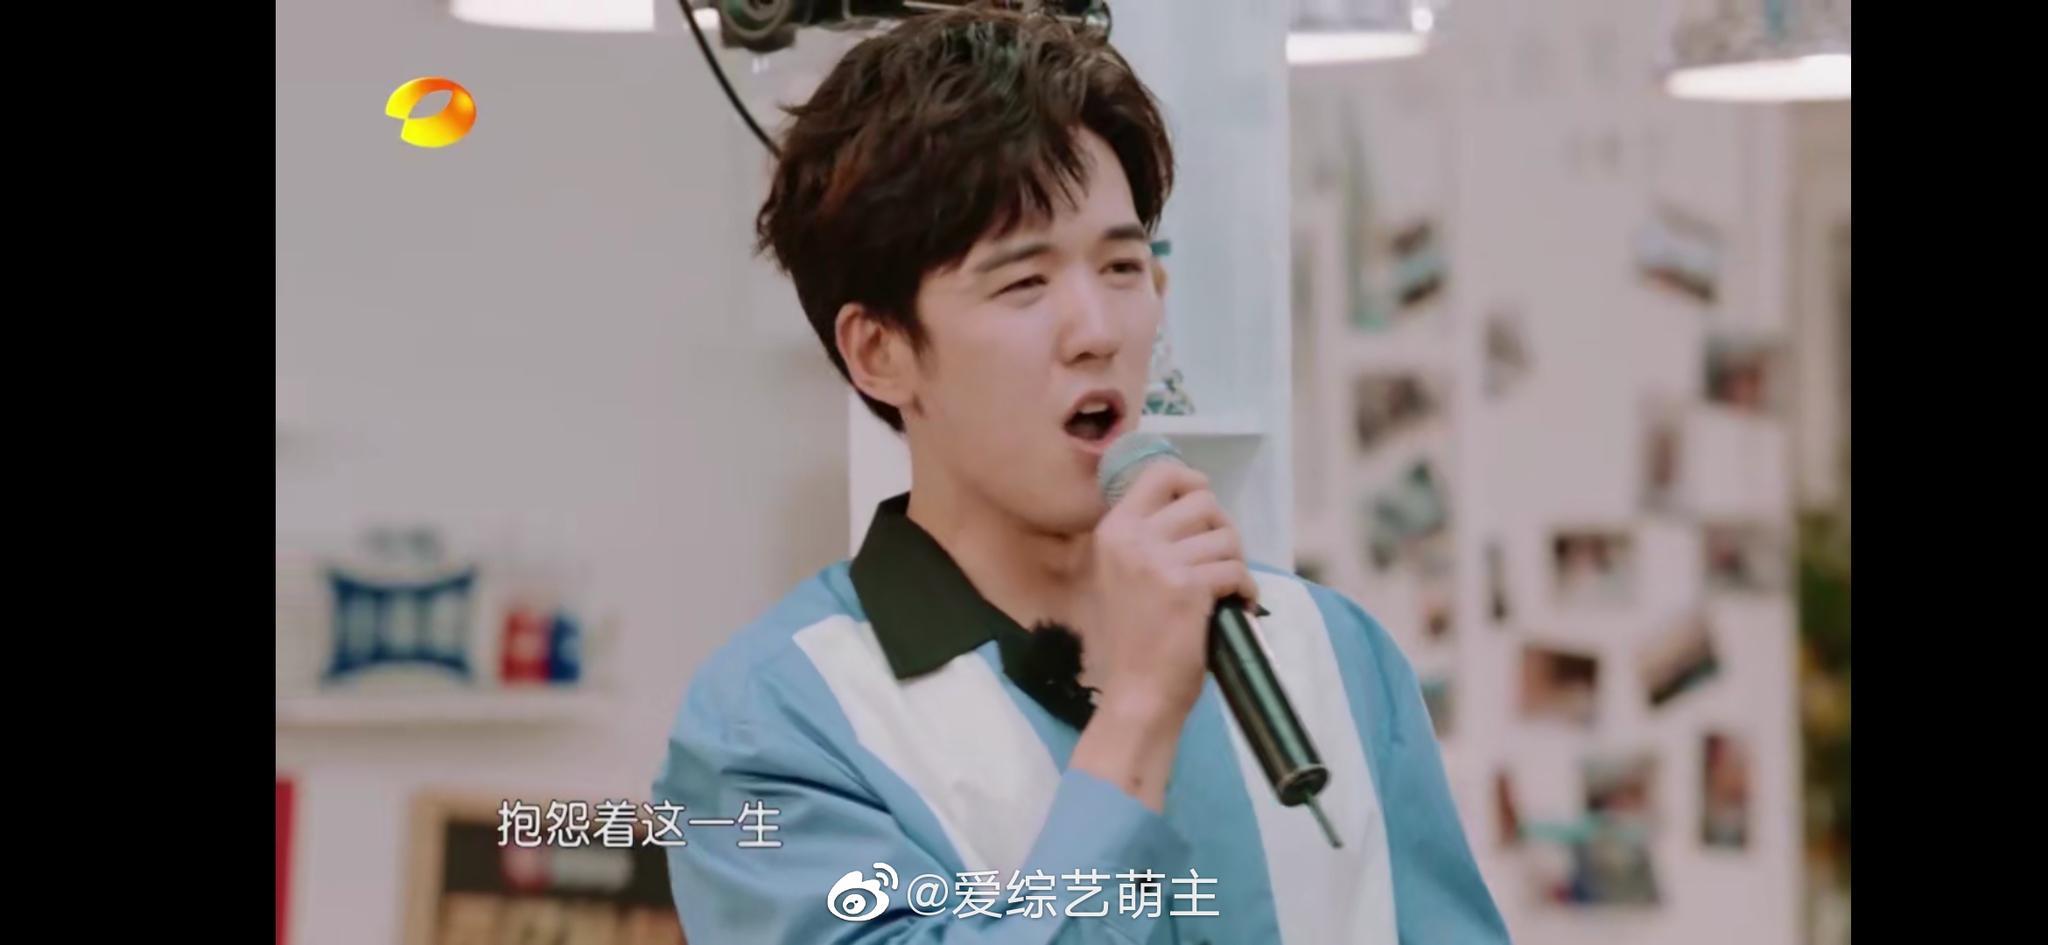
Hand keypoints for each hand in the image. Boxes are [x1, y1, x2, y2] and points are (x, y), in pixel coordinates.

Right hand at [1085, 461, 1258, 727]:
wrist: (1137, 692)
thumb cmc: (1133, 640)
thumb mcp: (1123, 575)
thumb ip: (1148, 538)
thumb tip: (1198, 504)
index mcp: (1113, 531)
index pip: (1159, 473)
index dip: (1191, 481)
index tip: (1206, 505)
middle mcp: (1132, 539)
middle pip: (1202, 501)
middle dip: (1223, 529)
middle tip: (1221, 561)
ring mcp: (1159, 562)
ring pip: (1226, 537)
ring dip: (1236, 563)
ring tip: (1228, 590)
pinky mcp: (1188, 587)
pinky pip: (1236, 570)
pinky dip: (1247, 590)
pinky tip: (1239, 607)